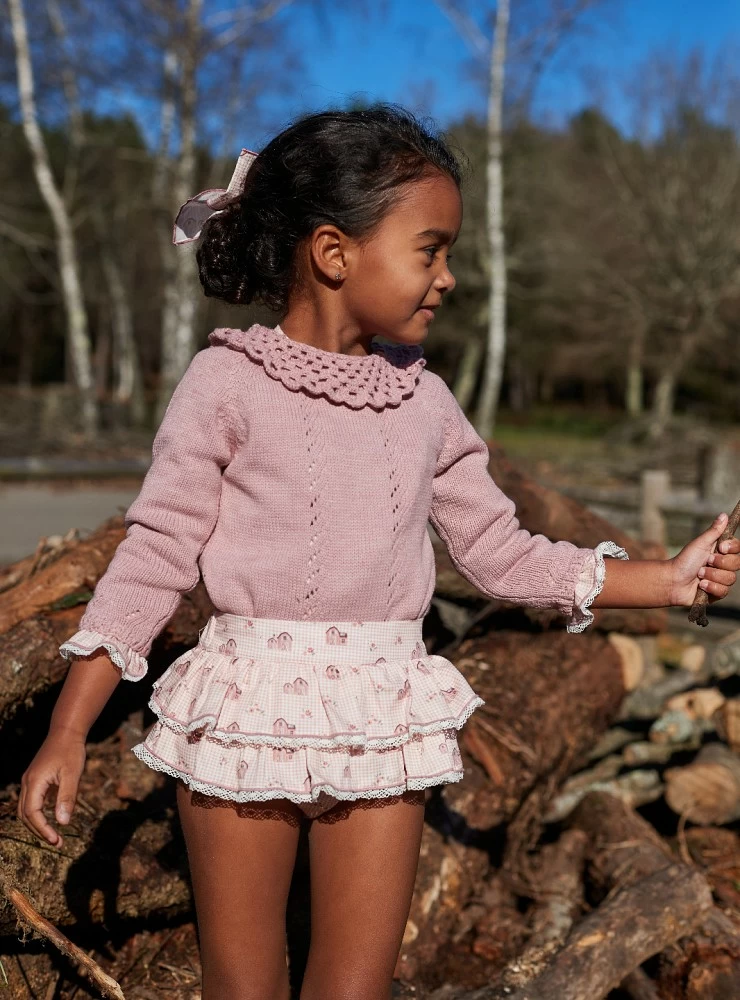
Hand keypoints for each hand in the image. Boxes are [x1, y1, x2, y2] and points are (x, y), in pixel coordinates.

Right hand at [17, 731, 85, 846]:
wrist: (66, 732)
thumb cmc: (70, 751)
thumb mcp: (72, 774)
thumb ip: (67, 797)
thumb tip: (62, 822)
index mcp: (34, 782)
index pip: (32, 813)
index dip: (43, 829)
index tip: (57, 840)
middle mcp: (28, 783)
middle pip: (26, 815)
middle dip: (39, 831)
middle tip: (58, 843)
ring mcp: (30, 781)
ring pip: (26, 810)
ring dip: (37, 824)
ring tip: (54, 836)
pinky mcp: (35, 780)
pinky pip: (32, 802)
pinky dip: (39, 815)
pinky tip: (53, 820)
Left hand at [669, 512, 739, 606]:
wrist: (673, 581)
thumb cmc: (684, 560)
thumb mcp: (700, 544)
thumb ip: (714, 531)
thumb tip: (724, 515)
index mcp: (720, 551)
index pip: (738, 548)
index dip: (732, 548)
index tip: (721, 547)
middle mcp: (723, 565)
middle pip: (737, 563)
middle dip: (719, 563)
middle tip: (706, 561)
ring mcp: (721, 579)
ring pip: (730, 578)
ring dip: (712, 575)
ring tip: (699, 574)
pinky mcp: (717, 592)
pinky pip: (724, 591)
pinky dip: (711, 587)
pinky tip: (701, 585)